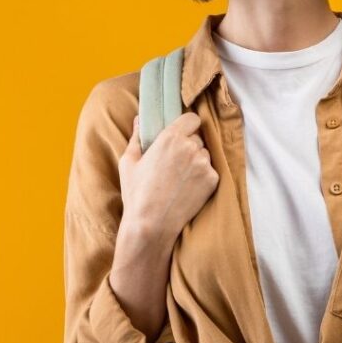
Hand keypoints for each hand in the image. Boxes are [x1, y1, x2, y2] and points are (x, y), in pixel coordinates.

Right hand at [118, 110, 219, 241]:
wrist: (152, 224)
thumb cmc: (136, 193)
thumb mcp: (129, 162)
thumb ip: (137, 137)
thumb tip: (139, 119)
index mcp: (170, 138)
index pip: (192, 118)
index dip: (188, 125)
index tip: (182, 132)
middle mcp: (191, 147)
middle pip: (197, 138)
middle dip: (189, 145)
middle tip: (175, 162)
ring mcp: (204, 164)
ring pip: (205, 154)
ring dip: (197, 161)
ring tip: (180, 177)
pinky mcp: (212, 180)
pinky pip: (210, 171)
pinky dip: (202, 177)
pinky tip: (187, 188)